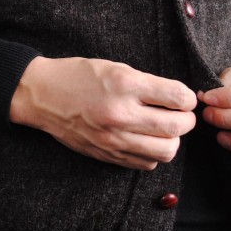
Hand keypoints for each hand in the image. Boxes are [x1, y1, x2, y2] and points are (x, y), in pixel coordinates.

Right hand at [9, 56, 196, 170]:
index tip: (185, 98)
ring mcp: (113, 138)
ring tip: (164, 129)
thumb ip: (147, 84)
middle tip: (181, 114)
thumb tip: (179, 99)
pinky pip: (146, 163)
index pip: (177, 97)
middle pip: (177, 127)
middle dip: (187, 120)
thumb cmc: (78, 76)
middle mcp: (120, 114)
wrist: (42, 96)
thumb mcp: (115, 67)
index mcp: (124, 85)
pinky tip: (145, 140)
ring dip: (172, 140)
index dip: (189, 98)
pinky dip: (153, 153)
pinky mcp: (107, 154)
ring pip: (166, 151)